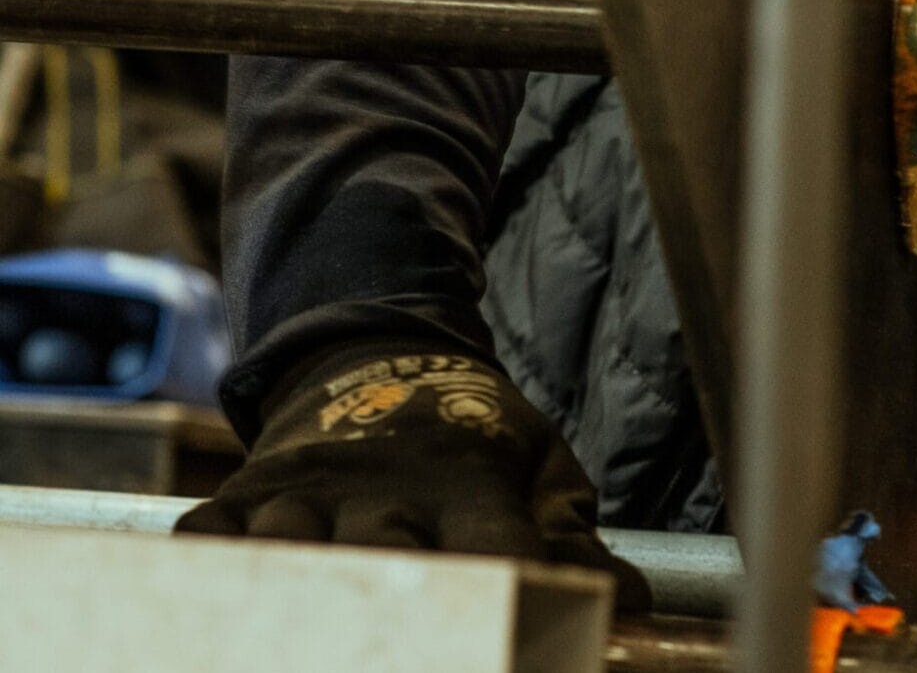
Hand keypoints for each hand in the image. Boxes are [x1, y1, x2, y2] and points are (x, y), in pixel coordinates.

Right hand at [176, 340, 648, 610]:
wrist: (374, 355)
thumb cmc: (468, 429)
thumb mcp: (538, 456)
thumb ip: (571, 525)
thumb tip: (627, 598)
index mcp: (468, 481)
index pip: (500, 544)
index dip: (514, 586)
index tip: (522, 631)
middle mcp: (384, 486)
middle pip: (387, 558)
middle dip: (398, 611)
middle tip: (408, 647)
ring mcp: (307, 487)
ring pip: (290, 550)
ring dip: (298, 595)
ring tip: (308, 634)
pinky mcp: (242, 493)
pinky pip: (208, 542)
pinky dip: (208, 574)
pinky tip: (219, 609)